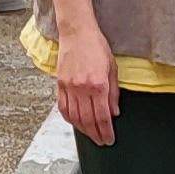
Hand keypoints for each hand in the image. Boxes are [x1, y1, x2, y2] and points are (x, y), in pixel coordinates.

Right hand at [54, 21, 120, 145]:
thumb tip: (114, 112)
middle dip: (96, 134)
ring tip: (90, 135)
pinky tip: (76, 123)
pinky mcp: (60, 84)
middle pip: (88, 120)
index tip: (109, 139)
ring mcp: (69, 87)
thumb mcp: (112, 68)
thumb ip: (114, 93)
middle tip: (101, 141)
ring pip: (74, 117)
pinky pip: (63, 107)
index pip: (103, 116)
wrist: (77, 32)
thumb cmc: (96, 46)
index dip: (106, 131)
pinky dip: (69, 118)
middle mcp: (82, 88)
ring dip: (83, 129)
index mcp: (98, 84)